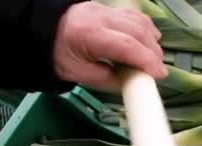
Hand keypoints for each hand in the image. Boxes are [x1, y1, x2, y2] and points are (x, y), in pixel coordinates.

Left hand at [53, 1, 167, 90]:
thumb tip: (130, 81)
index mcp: (91, 35)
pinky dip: (145, 27)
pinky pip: (132, 15)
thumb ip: (106, 79)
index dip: (147, 60)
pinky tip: (150, 39)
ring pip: (137, 20)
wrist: (41, 31)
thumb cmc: (58, 56)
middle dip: (153, 52)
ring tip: (155, 58)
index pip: (127, 45)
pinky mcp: (106, 7)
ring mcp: (104, 9)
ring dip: (151, 39)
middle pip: (137, 31)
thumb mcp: (78, 74)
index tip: (160, 74)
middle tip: (158, 70)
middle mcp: (100, 17)